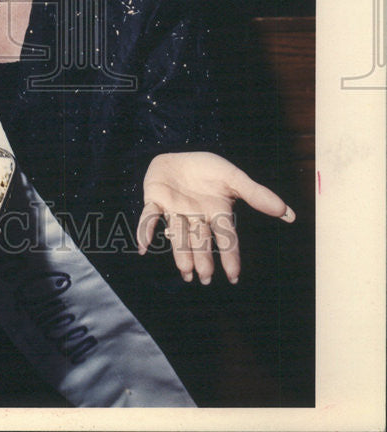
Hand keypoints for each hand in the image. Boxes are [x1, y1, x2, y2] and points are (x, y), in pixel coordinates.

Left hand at [135, 151, 294, 284]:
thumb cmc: (207, 170)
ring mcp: (174, 210)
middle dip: (202, 258)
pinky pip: (149, 217)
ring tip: (185, 271)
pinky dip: (145, 230)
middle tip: (204, 278)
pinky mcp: (154, 201)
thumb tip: (289, 214)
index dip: (229, 255)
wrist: (178, 154)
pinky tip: (143, 246)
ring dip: (180, 252)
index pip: (226, 237)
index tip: (234, 276)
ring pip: (177, 234)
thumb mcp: (233, 177)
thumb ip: (257, 195)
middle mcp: (195, 217)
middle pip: (200, 241)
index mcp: (215, 213)